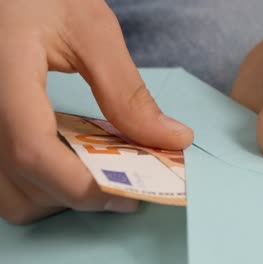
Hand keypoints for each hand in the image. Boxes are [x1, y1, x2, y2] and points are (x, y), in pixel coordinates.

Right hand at [0, 0, 192, 223]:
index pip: (32, 151)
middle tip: (122, 182)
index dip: (83, 185)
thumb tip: (172, 139)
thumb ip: (127, 91)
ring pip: (9, 193)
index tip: (129, 197)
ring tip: (97, 169)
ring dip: (58, 195)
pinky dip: (41, 184)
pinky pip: (6, 177)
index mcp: (4, 74)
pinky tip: (69, 158)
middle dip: (79, 194)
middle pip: (21, 183)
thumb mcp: (92, 31)